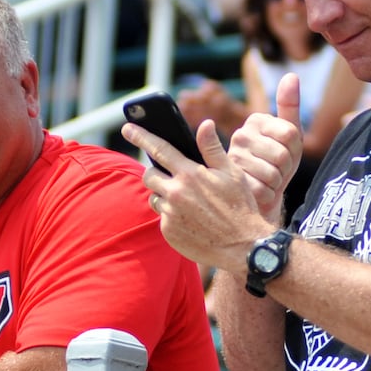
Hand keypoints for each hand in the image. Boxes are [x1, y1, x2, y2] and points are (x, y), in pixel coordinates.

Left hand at [120, 75, 302, 272]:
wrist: (242, 247)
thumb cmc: (241, 207)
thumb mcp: (232, 173)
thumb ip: (212, 148)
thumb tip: (204, 123)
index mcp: (190, 174)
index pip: (159, 149)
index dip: (141, 136)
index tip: (128, 128)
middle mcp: (176, 192)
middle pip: (149, 174)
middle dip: (156, 172)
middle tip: (172, 177)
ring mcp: (170, 213)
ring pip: (154, 197)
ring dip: (164, 195)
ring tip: (188, 201)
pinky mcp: (169, 231)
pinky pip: (162, 217)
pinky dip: (172, 214)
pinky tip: (191, 218)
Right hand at [227, 72, 303, 220]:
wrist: (260, 194)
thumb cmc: (277, 164)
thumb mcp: (290, 137)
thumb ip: (290, 107)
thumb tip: (291, 76)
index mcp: (256, 120)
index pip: (290, 133)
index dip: (294, 150)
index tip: (285, 154)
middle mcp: (240, 135)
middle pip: (282, 155)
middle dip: (285, 169)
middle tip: (275, 171)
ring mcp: (233, 158)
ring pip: (272, 174)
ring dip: (275, 183)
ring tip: (266, 181)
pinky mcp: (229, 182)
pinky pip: (262, 189)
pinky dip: (267, 195)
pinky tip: (258, 192)